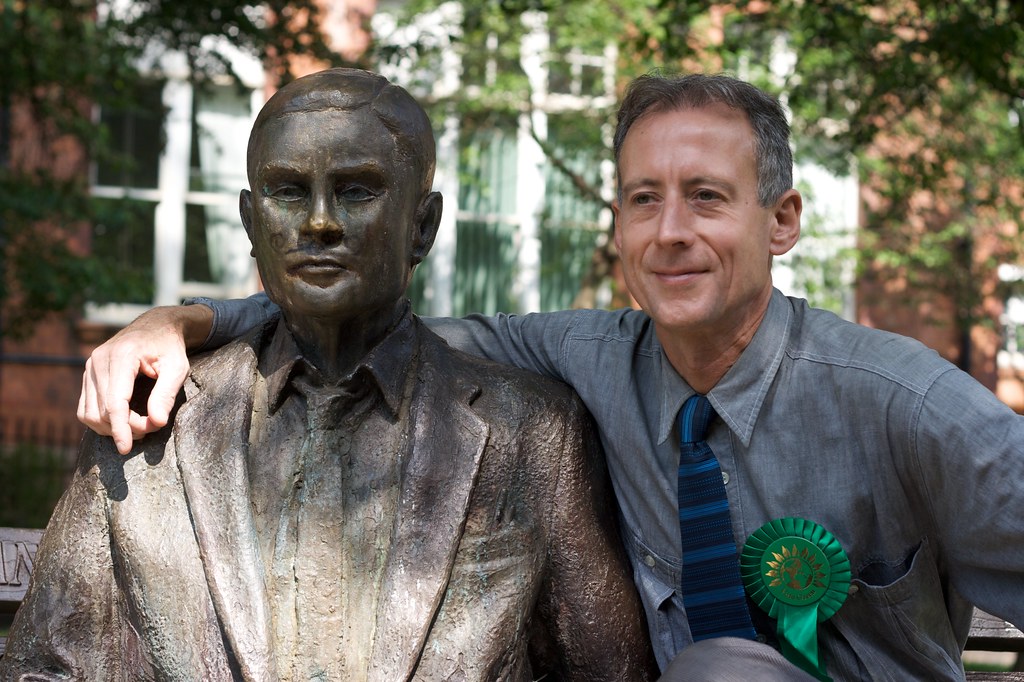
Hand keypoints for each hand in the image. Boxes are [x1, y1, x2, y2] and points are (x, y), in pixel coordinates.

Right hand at [77, 304, 212, 453]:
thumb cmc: (170, 347)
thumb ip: (167, 394)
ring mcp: (89, 367)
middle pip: (103, 410)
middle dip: (126, 427)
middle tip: (152, 427)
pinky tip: (122, 421)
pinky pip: (85, 408)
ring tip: (140, 424)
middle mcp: (99, 360)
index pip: (115, 402)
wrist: (156, 326)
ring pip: (90, 413)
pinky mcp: (88, 374)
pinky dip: (101, 421)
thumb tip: (157, 422)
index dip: (120, 428)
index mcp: (122, 356)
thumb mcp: (178, 368)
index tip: (126, 449)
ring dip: (112, 427)